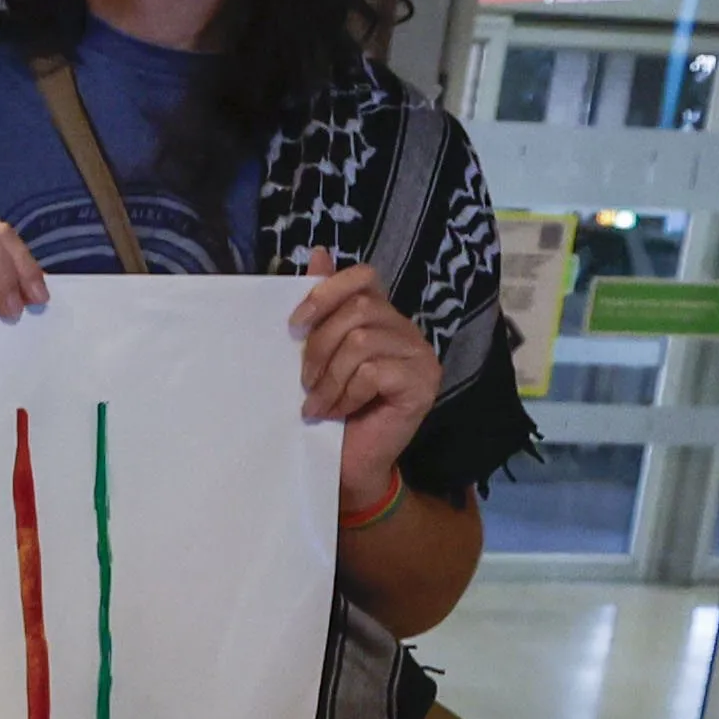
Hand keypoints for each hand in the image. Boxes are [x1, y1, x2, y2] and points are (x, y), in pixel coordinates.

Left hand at [290, 256, 438, 502]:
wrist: (349, 465)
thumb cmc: (331, 410)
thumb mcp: (319, 355)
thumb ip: (321, 308)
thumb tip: (317, 253)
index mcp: (383, 317)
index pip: (364, 277)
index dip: (325, 292)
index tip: (294, 325)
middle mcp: (407, 330)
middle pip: (359, 310)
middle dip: (320, 346)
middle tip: (305, 382)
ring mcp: (421, 356)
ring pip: (362, 342)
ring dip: (330, 377)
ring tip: (319, 404)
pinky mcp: (424, 384)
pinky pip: (374, 372)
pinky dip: (348, 394)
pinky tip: (340, 413)